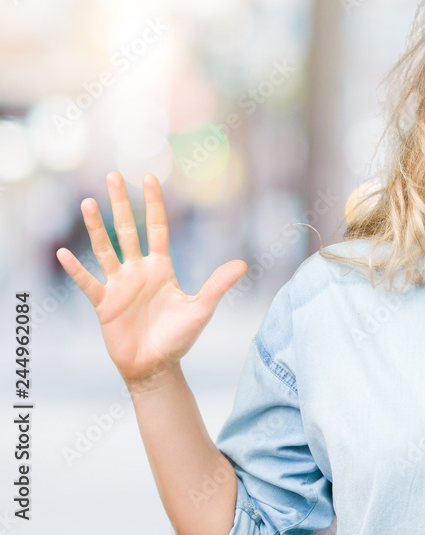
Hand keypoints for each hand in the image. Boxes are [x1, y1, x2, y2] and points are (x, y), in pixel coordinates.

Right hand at [55, 171, 246, 389]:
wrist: (156, 367)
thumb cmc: (179, 337)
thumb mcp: (201, 309)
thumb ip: (218, 285)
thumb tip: (243, 263)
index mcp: (162, 268)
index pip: (157, 228)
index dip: (155, 204)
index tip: (150, 178)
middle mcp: (138, 271)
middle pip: (127, 230)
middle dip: (122, 203)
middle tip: (114, 175)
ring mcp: (119, 285)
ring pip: (105, 249)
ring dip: (96, 227)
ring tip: (88, 202)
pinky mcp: (104, 304)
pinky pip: (88, 282)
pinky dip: (77, 269)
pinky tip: (64, 253)